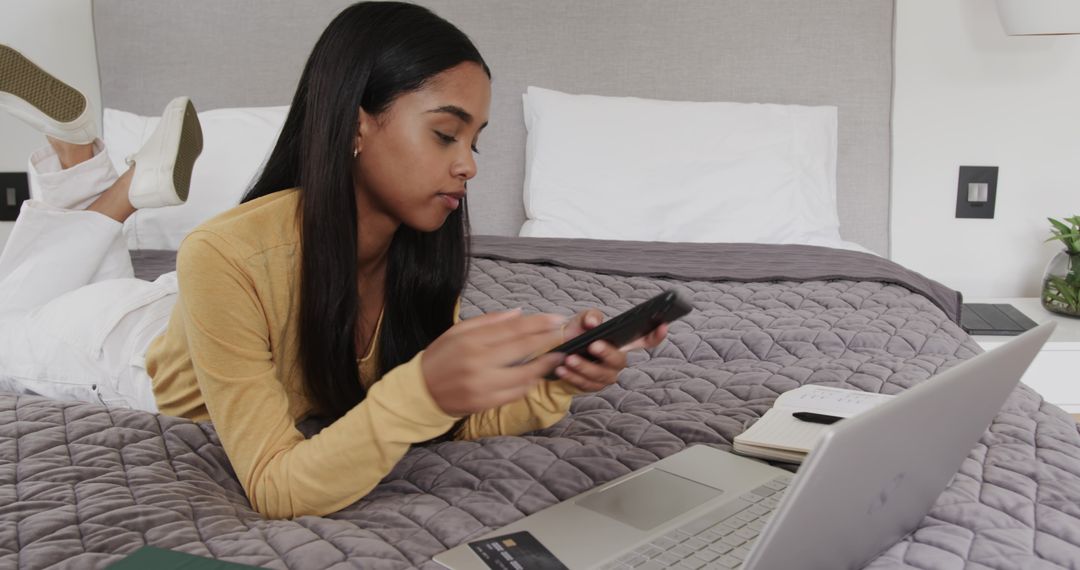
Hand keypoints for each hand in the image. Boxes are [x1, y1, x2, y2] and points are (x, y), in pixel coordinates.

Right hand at [421, 309, 566, 416]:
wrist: (420, 392)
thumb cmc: (440, 358)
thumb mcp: (457, 331)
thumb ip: (488, 321)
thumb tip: (518, 313)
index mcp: (471, 341)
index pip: (512, 329)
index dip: (538, 323)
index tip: (556, 319)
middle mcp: (478, 363)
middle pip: (522, 349)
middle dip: (548, 341)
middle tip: (564, 335)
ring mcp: (482, 385)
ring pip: (524, 375)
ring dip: (544, 365)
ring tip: (557, 356)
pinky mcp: (485, 403)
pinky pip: (515, 393)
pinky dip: (529, 383)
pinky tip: (536, 375)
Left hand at [554, 308, 668, 391]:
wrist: (557, 353)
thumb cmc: (578, 334)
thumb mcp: (583, 321)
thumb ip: (589, 317)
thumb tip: (591, 322)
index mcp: (621, 341)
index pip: (644, 339)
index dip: (656, 335)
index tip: (662, 325)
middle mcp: (618, 360)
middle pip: (620, 360)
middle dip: (607, 353)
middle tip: (592, 345)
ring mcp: (606, 375)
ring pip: (601, 375)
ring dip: (584, 367)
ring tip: (569, 359)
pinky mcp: (592, 385)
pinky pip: (586, 385)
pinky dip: (573, 377)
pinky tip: (562, 369)